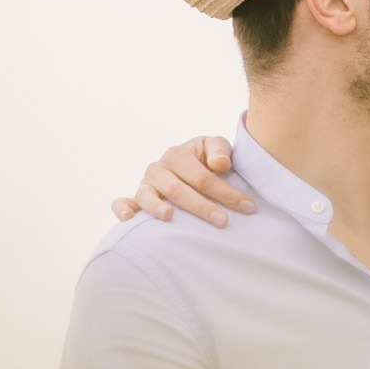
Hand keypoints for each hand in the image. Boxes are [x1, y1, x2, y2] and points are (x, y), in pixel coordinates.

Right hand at [111, 136, 255, 227]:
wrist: (187, 165)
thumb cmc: (205, 159)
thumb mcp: (215, 147)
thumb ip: (220, 150)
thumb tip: (220, 164)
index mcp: (177, 154)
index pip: (202, 176)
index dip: (226, 192)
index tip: (247, 207)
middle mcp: (158, 169)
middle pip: (178, 190)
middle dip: (202, 206)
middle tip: (223, 221)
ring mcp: (145, 185)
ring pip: (148, 197)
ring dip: (157, 207)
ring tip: (170, 216)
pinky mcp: (135, 199)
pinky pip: (122, 204)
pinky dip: (123, 210)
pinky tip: (129, 219)